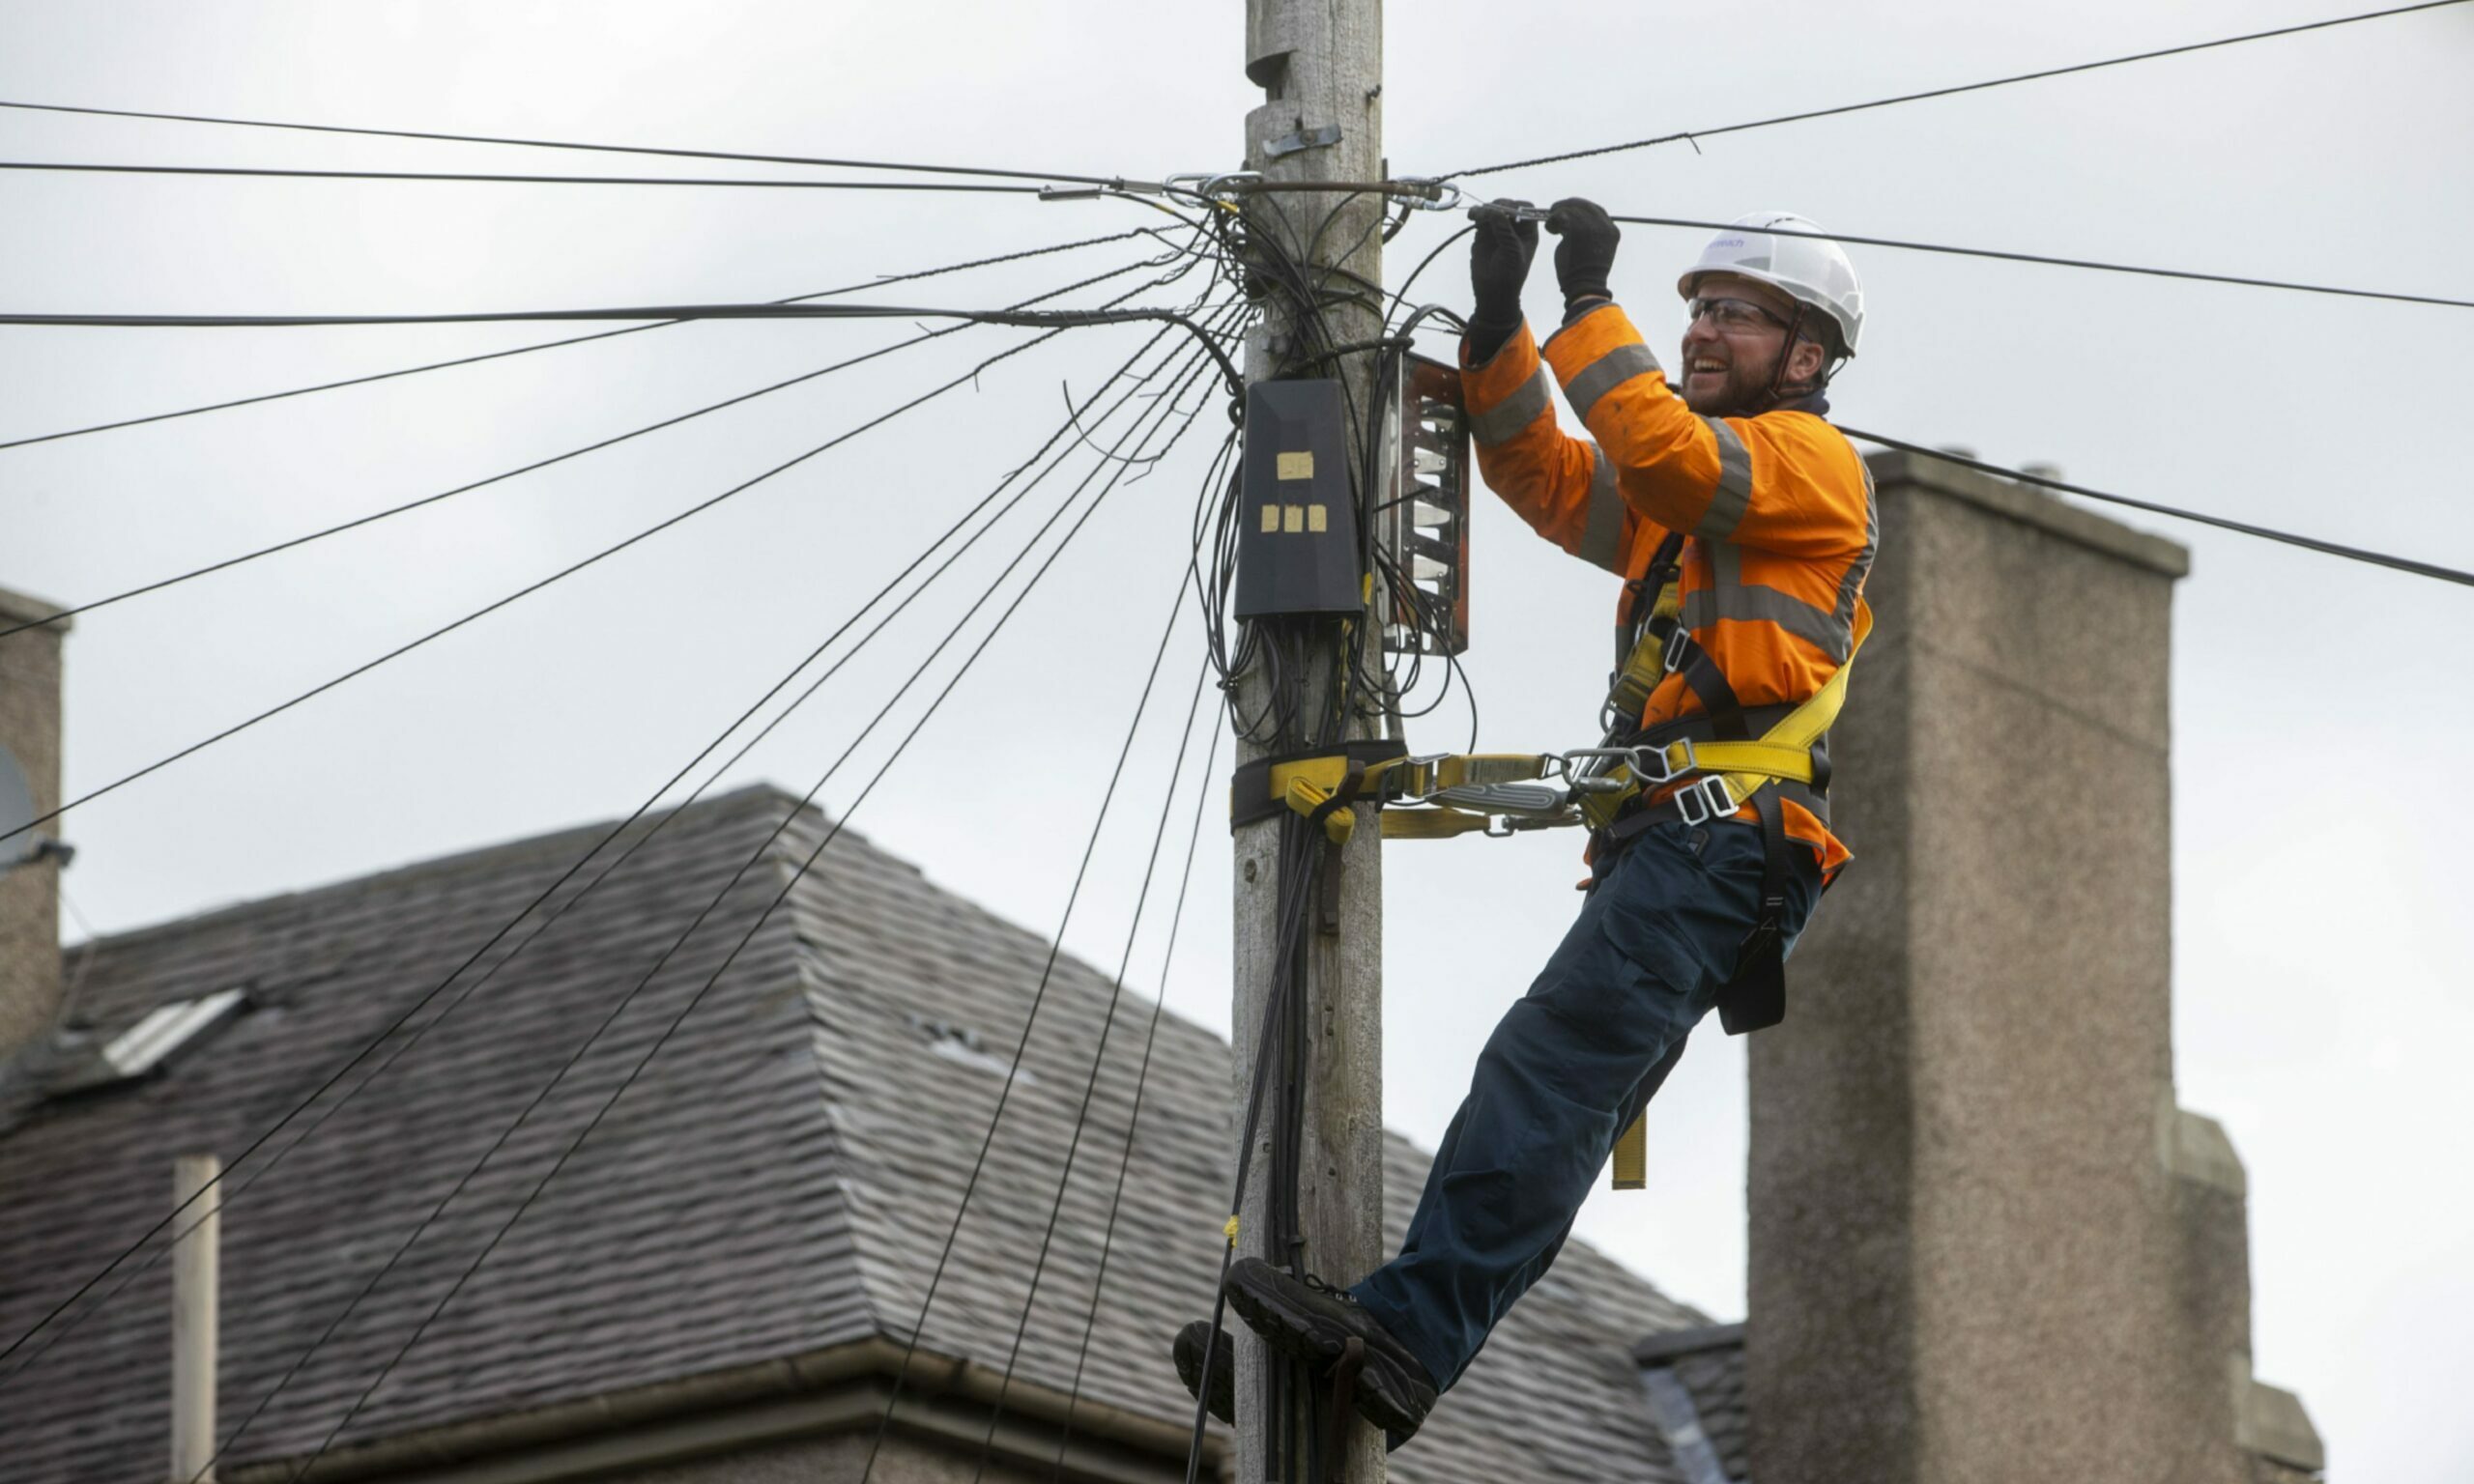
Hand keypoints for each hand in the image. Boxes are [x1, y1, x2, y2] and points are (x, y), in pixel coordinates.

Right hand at [1465, 200, 1539, 340]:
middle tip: (1489, 212)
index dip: (1517, 206)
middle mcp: (1514, 227)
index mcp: (1528, 231)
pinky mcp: (1483, 233)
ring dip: (1485, 209)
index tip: (1506, 211)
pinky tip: (1472, 216)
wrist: (1492, 291)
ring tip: (1477, 215)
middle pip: (1507, 206)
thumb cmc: (1509, 275)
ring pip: (1492, 210)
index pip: (1526, 209)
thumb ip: (1505, 231)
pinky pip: (1480, 218)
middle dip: (1498, 206)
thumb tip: (1495, 211)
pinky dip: (1476, 214)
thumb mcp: (1512, 252)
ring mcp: (1498, 228)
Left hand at [1545, 197, 1619, 308]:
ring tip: (1552, 225)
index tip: (1568, 210)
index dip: (1580, 207)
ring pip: (1569, 209)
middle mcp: (1604, 225)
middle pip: (1583, 205)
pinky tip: (1550, 229)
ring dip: (1557, 215)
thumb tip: (1574, 219)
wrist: (1585, 287)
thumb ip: (1591, 232)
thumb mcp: (1596, 248)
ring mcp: (1590, 226)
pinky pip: (1560, 215)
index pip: (1596, 209)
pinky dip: (1552, 220)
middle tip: (1554, 212)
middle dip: (1566, 206)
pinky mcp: (1575, 229)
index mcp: (1612, 230)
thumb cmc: (1586, 272)